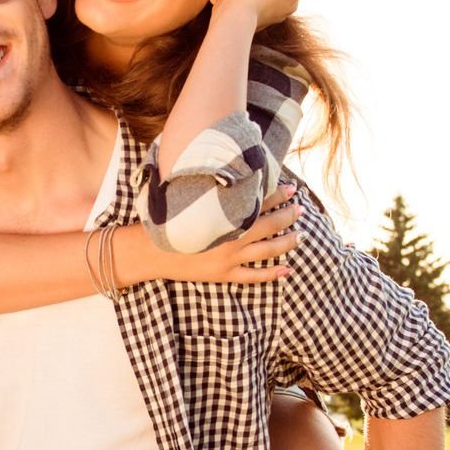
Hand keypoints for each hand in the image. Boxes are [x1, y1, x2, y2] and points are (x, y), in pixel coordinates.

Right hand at [134, 186, 301, 286]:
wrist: (148, 252)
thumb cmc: (166, 221)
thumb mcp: (188, 199)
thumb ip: (209, 189)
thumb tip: (226, 173)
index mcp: (222, 216)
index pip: (257, 202)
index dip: (276, 194)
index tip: (290, 187)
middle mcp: (230, 237)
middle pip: (269, 225)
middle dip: (287, 215)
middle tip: (300, 208)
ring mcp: (229, 258)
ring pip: (268, 250)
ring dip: (287, 242)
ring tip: (300, 235)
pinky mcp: (223, 274)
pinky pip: (253, 276)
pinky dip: (271, 274)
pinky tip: (286, 270)